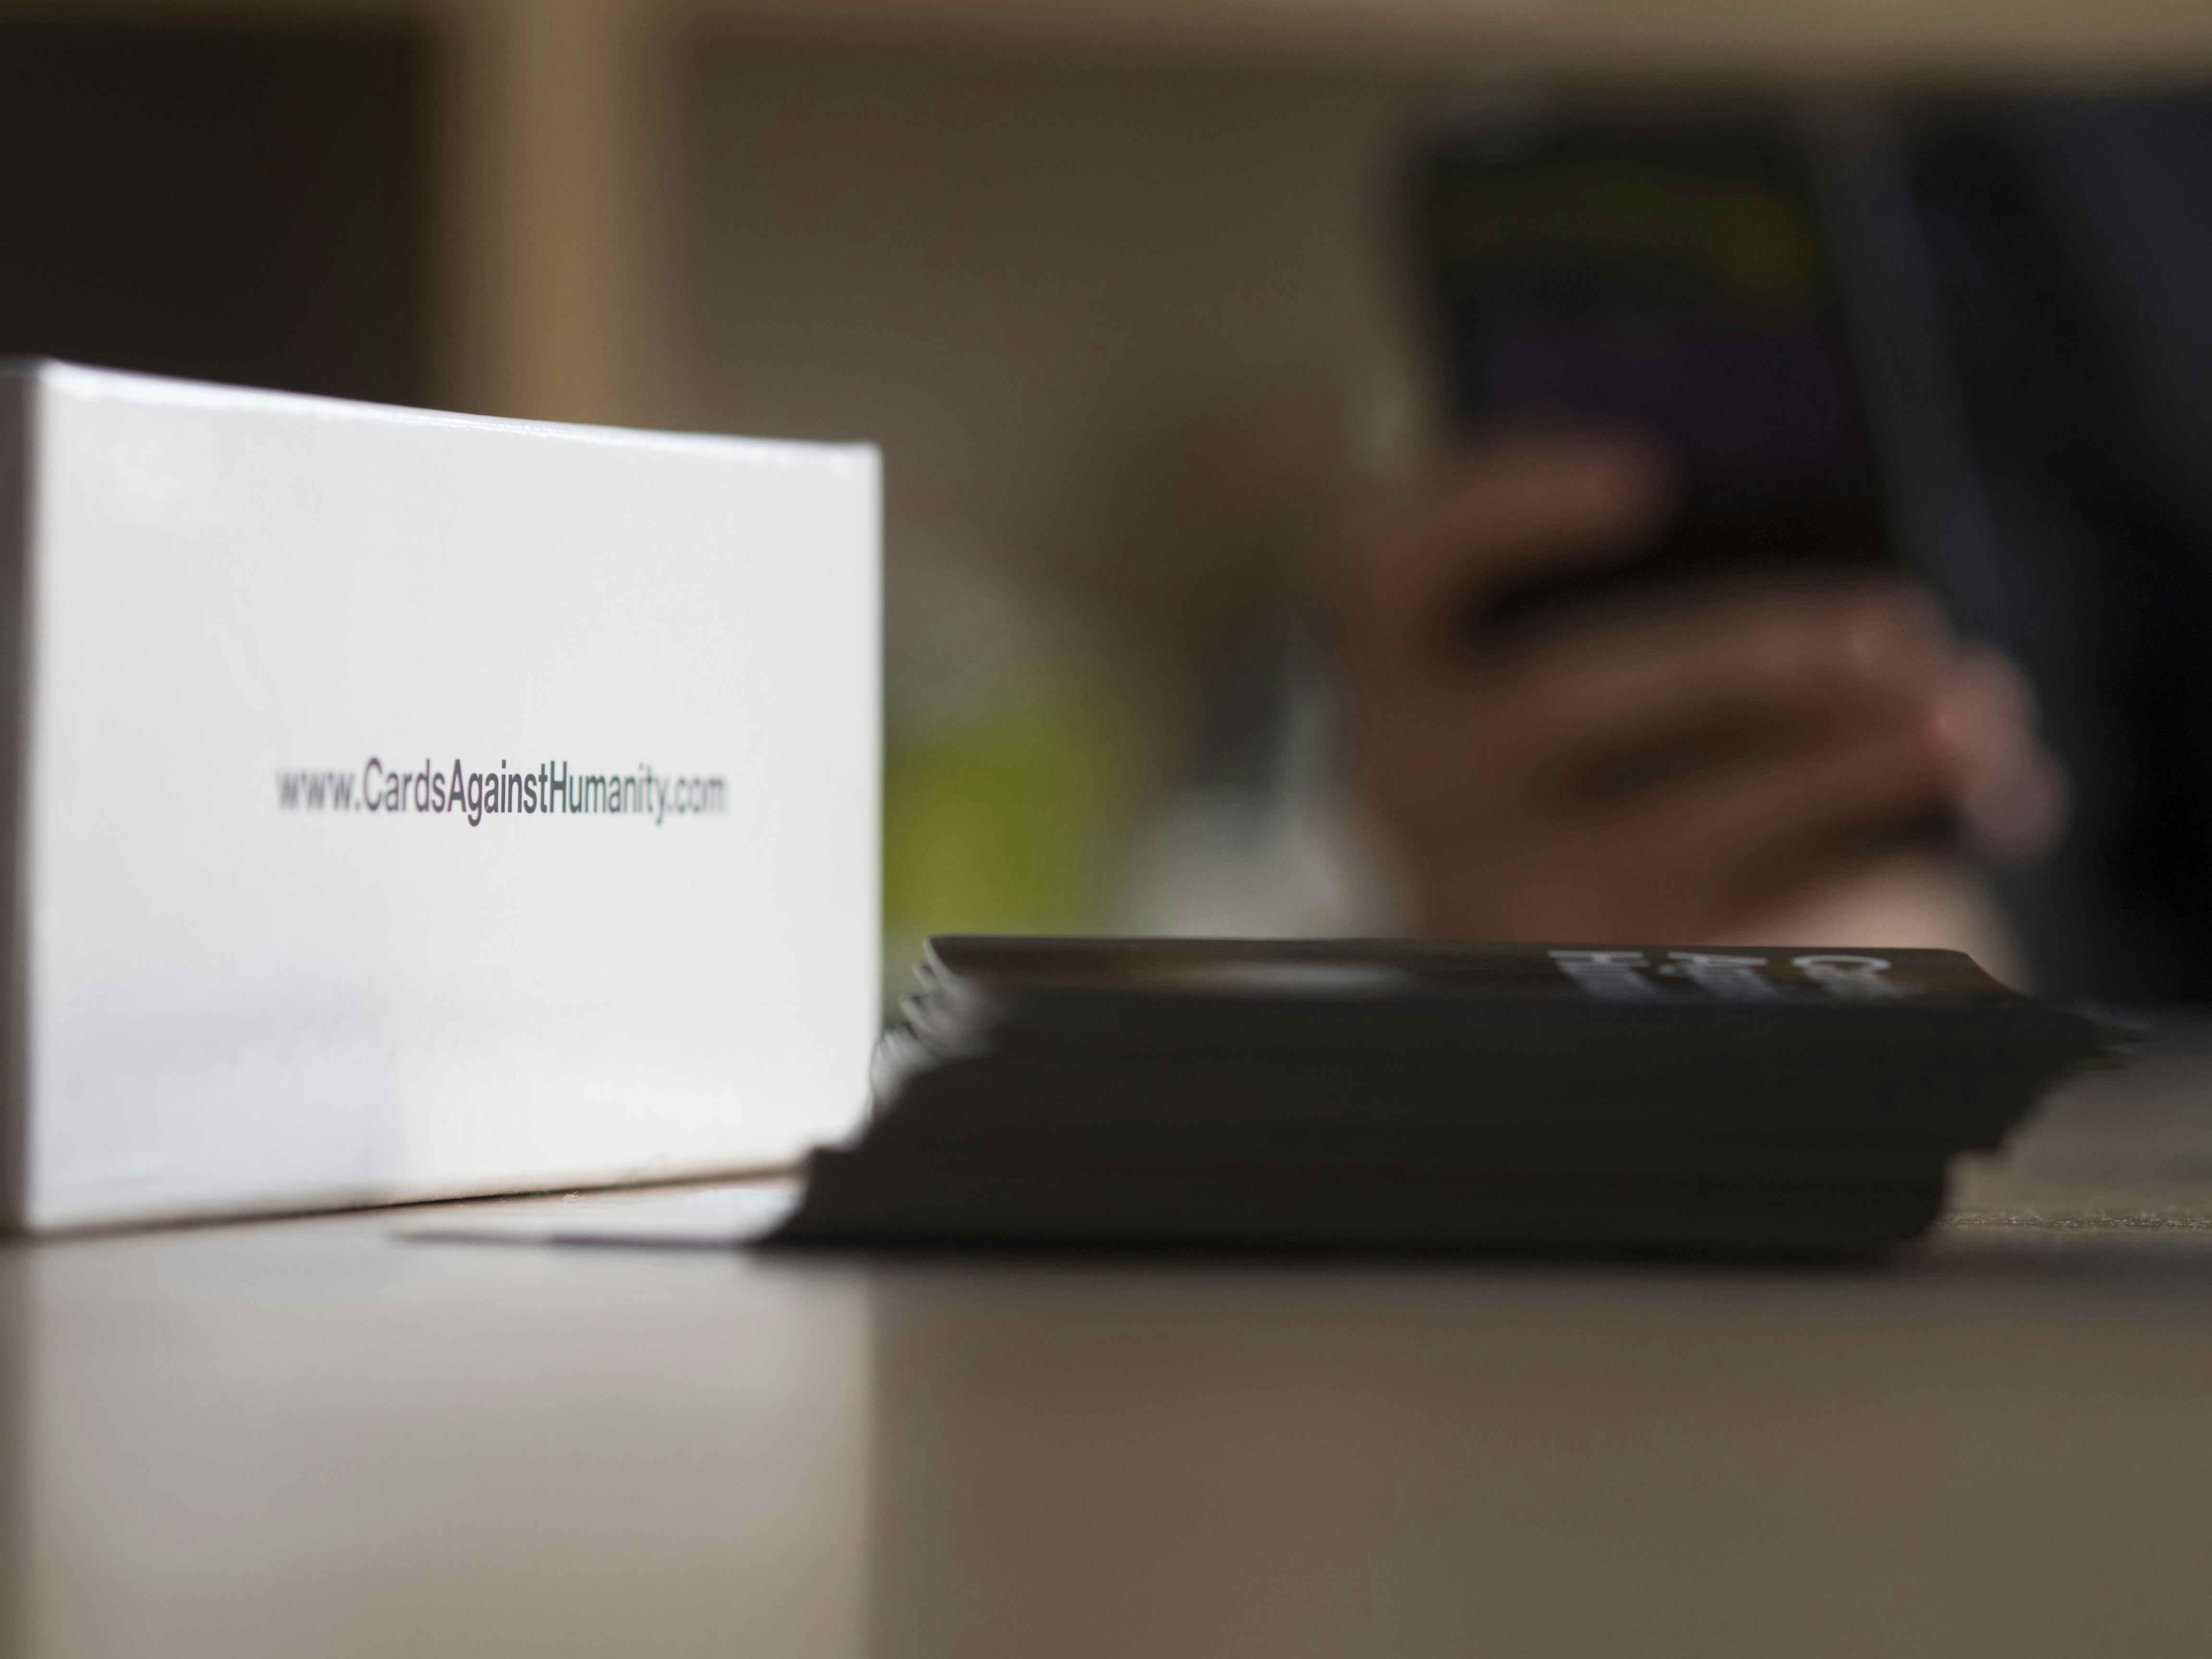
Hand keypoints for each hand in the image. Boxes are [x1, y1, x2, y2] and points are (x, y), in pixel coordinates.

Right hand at [1330, 430, 2065, 944]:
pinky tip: (1975, 809)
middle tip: (1892, 630)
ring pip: (1663, 830)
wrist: (1576, 920)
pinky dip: (1867, 864)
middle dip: (1743, 658)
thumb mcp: (1599, 634)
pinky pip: (1738, 926)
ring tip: (1967, 718)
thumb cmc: (1613, 728)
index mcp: (1389, 660)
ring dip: (1834, 768)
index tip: (1643, 472)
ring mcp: (1485, 895)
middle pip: (1553, 699)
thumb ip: (1672, 573)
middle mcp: (1404, 782)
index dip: (1491, 502)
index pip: (1377, 561)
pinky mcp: (1589, 986)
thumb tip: (1868, 608)